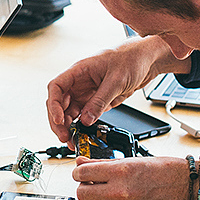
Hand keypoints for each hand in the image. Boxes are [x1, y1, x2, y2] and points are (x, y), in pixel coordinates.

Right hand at [46, 37, 186, 142]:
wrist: (145, 60)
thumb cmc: (130, 59)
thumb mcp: (116, 80)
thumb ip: (100, 100)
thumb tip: (86, 119)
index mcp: (79, 71)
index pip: (56, 87)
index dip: (54, 105)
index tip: (59, 119)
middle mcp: (79, 82)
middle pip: (59, 103)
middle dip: (59, 121)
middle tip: (65, 136)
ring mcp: (86, 92)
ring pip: (69, 112)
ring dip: (68, 126)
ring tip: (72, 140)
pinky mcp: (95, 100)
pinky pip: (82, 115)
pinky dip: (80, 126)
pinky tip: (80, 135)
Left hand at [72, 155, 199, 199]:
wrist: (189, 187)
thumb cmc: (166, 170)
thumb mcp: (133, 160)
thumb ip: (104, 164)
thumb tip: (82, 162)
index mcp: (120, 172)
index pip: (82, 173)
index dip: (78, 172)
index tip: (80, 172)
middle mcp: (121, 192)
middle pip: (82, 194)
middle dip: (83, 187)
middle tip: (90, 183)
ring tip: (106, 192)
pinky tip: (125, 199)